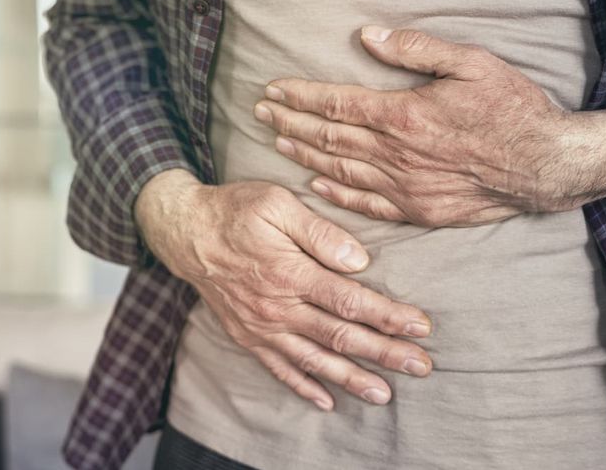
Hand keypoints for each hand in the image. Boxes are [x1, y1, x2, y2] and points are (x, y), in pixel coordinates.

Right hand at [135, 169, 432, 410]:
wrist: (184, 231)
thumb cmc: (235, 211)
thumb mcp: (277, 204)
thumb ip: (320, 233)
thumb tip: (359, 262)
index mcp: (290, 273)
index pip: (350, 302)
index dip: (388, 316)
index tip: (421, 327)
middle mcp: (277, 308)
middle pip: (340, 337)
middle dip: (384, 353)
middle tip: (421, 366)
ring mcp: (261, 327)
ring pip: (314, 360)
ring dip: (351, 379)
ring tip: (384, 394)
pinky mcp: (247, 335)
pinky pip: (278, 369)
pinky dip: (303, 387)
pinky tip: (327, 401)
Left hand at [255, 26, 589, 226]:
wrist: (546, 166)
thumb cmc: (511, 110)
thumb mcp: (471, 63)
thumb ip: (416, 49)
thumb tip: (369, 36)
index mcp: (402, 116)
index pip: (335, 105)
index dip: (300, 97)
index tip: (273, 90)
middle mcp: (394, 155)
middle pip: (328, 138)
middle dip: (290, 122)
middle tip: (261, 112)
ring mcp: (403, 187)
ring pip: (339, 170)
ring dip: (303, 155)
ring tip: (277, 141)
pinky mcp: (416, 211)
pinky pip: (365, 205)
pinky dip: (335, 194)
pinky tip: (314, 185)